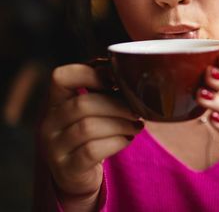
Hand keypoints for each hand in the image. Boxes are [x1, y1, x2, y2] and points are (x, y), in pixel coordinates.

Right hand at [40, 64, 141, 210]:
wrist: (78, 177)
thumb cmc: (91, 136)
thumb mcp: (91, 112)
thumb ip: (101, 92)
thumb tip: (127, 74)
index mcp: (54, 103)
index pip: (62, 77)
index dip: (90, 73)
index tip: (115, 81)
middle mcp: (49, 124)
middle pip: (83, 104)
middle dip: (117, 105)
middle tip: (137, 111)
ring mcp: (54, 148)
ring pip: (88, 127)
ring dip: (120, 124)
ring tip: (136, 126)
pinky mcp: (67, 169)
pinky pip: (93, 150)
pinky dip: (116, 142)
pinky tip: (127, 139)